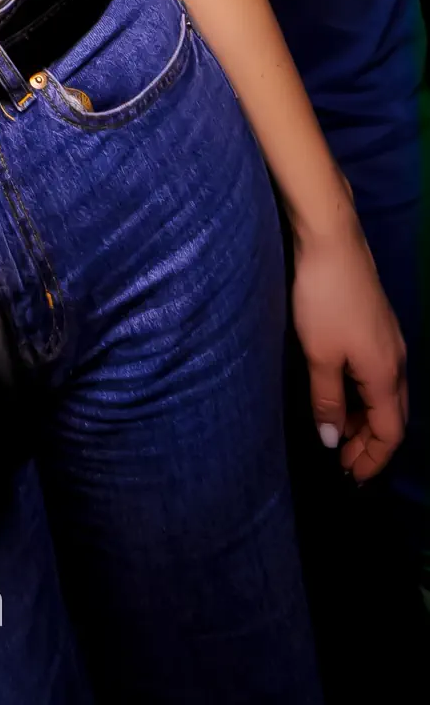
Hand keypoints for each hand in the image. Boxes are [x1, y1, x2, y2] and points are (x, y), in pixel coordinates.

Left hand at [290, 209, 406, 480]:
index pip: (390, 431)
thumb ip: (326, 399)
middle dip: (370, 443)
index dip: (372, 458)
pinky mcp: (374, 321)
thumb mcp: (318, 354)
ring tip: (335, 429)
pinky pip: (376, 372)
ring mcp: (388, 338)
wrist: (330, 238)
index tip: (350, 476)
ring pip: (385, 392)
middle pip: (392, 414)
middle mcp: (396, 358)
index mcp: (386, 373)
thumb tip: (331, 439)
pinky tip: (337, 389)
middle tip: (343, 460)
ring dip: (364, 416)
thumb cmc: (323, 298)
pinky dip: (361, 392)